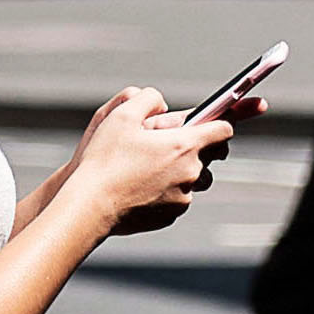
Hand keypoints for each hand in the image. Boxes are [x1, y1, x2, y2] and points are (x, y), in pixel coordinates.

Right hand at [65, 86, 226, 229]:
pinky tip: (142, 185)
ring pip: (197, 178)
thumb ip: (147, 98)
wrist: (90, 206)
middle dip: (200, 145)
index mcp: (184, 145)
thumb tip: (161, 104)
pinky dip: (168, 190)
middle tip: (173, 141)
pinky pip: (179, 197)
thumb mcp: (121, 115)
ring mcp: (183, 197)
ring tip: (154, 165)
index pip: (223, 129)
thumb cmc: (103, 160)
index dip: (221, 120)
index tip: (214, 120)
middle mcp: (191, 172)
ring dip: (184, 169)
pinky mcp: (171, 215)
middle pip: (213, 154)